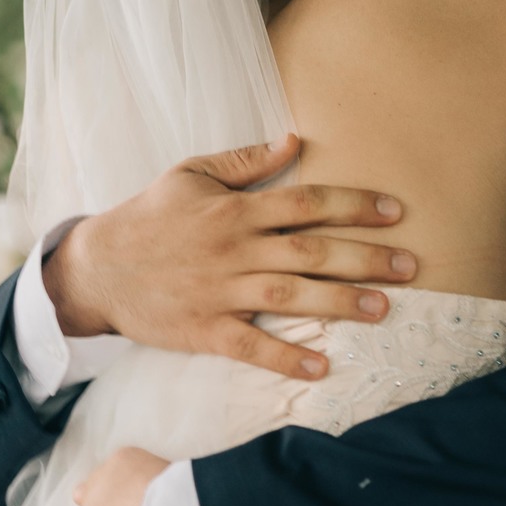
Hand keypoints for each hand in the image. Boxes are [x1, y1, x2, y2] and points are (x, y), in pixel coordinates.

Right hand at [43, 133, 415, 380]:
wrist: (95, 267)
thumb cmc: (149, 215)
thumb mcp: (191, 173)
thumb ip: (246, 160)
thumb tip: (295, 138)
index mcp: (234, 209)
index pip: (305, 203)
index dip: (353, 205)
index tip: (396, 212)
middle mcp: (232, 249)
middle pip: (309, 251)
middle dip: (364, 258)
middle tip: (410, 266)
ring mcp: (218, 291)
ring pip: (289, 297)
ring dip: (339, 304)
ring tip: (383, 310)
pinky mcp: (202, 330)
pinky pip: (249, 347)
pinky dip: (284, 358)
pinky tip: (321, 366)